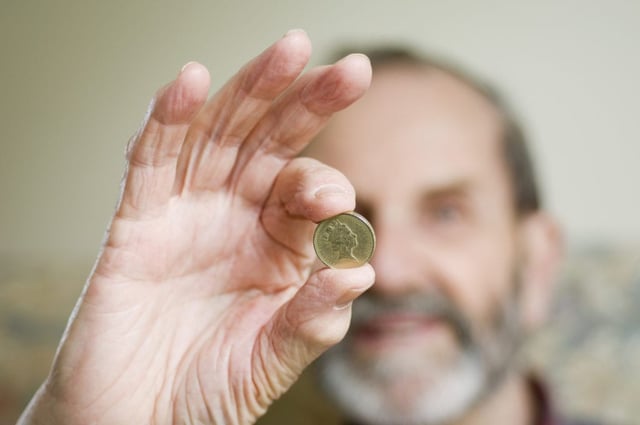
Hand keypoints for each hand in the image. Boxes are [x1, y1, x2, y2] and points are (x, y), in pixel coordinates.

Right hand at [19, 30, 372, 424]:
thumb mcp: (273, 360)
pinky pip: (150, 161)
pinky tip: (190, 84)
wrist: (136, 423)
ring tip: (286, 51)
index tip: (333, 205)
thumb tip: (359, 271)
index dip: (326, 187)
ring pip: (218, 135)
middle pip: (273, 143)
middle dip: (309, 104)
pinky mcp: (136, 223)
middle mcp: (235, 219)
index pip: (309, 192)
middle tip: (351, 70)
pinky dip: (166, 120)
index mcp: (276, 247)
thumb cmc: (208, 390)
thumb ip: (315, 319)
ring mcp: (186, 214)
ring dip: (249, 91)